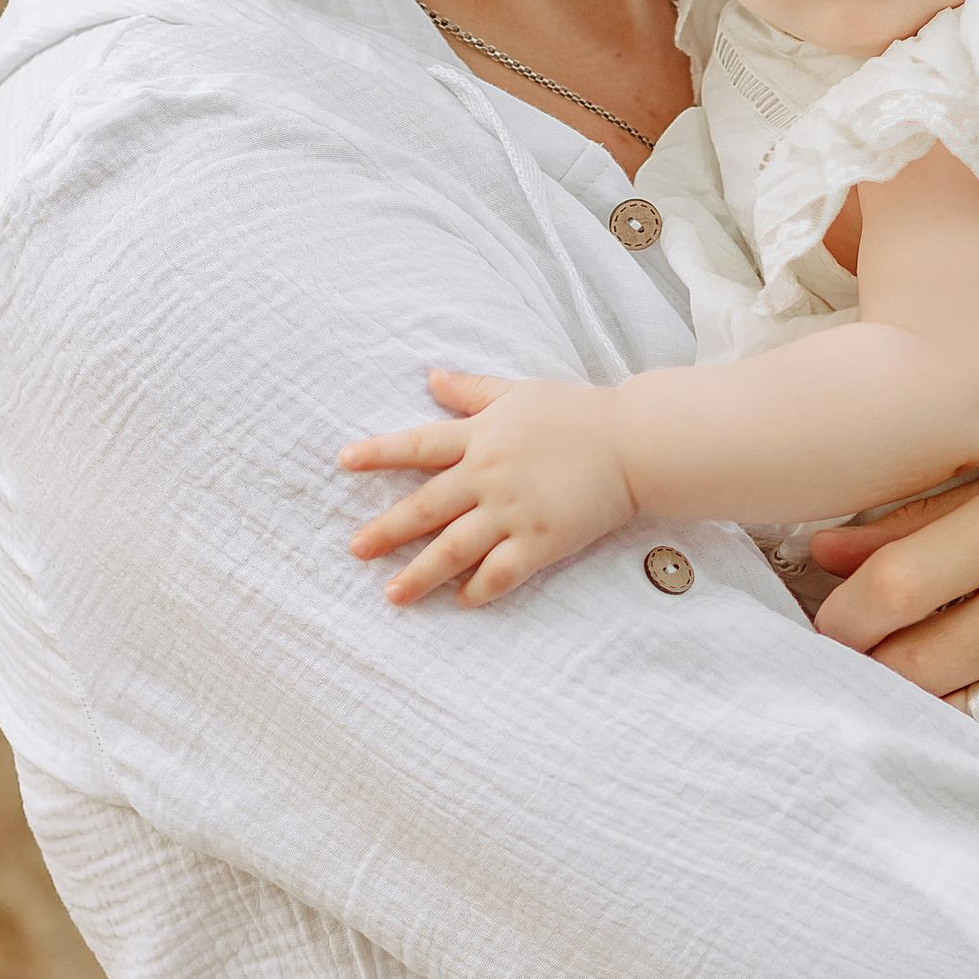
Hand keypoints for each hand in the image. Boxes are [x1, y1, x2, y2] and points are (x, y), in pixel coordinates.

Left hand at [339, 368, 633, 604]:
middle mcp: (488, 476)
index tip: (344, 462)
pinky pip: (501, 573)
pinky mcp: (541, 541)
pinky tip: (461, 601)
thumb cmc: (578, 414)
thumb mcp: (519, 392)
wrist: (634, 443)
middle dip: (386, 530)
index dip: (378, 453)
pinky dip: (479, 589)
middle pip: (424, 507)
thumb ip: (472, 391)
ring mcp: (514, 512)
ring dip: (420, 574)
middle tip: (354, 550)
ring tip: (392, 595)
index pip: (418, 445)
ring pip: (453, 548)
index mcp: (481, 437)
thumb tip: (432, 377)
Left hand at [809, 452, 978, 792]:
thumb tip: (823, 550)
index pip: (893, 588)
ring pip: (961, 725)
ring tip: (915, 713)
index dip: (840, 625)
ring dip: (925, 727)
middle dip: (872, 682)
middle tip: (855, 684)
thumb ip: (934, 514)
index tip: (830, 635)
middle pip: (914, 667)